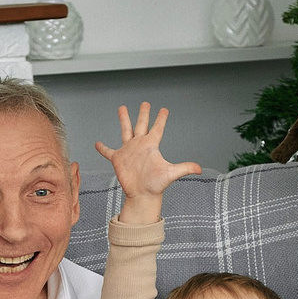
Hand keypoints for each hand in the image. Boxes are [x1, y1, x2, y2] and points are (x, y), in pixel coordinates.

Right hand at [93, 102, 201, 223]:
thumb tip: (200, 169)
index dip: (161, 119)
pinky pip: (108, 152)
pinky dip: (102, 148)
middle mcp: (140, 145)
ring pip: (125, 131)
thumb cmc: (156, 185)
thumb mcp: (171, 173)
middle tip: (145, 103)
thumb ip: (185, 168)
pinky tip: (97, 143)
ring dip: (124, 119)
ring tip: (122, 108)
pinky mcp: (118, 159)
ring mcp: (128, 151)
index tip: (164, 110)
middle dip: (144, 114)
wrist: (142, 195)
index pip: (157, 128)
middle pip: (141, 124)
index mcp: (151, 146)